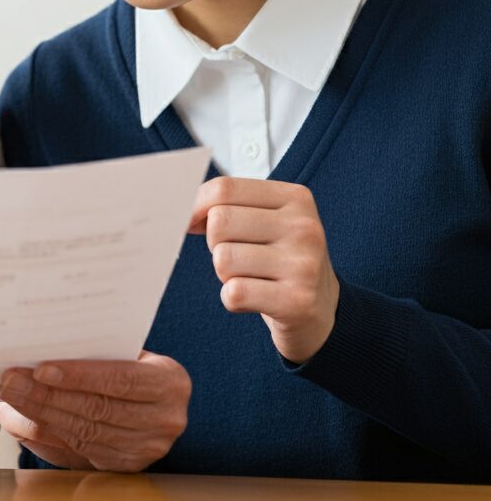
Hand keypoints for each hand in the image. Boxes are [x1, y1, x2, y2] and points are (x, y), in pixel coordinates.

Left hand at [0, 352, 189, 471]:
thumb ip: (96, 351)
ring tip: (9, 398)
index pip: (120, 378)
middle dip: (47, 395)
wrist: (158, 397)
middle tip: (10, 381)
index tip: (41, 368)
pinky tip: (21, 422)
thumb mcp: (128, 349)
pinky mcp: (127, 467)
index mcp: (170, 382)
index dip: (80, 375)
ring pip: (84, 434)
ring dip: (39, 416)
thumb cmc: (135, 361)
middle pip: (97, 409)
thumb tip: (40, 353)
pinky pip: (79, 453)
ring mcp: (147, 449)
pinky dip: (46, 437)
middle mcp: (164, 420)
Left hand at [189, 176, 339, 363]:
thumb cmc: (280, 259)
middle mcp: (304, 227)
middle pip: (219, 222)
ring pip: (223, 259)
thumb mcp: (264, 220)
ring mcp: (304, 265)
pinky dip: (233, 298)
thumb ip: (226, 205)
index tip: (192, 222)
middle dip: (214, 243)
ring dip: (225, 274)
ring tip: (251, 277)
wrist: (323, 312)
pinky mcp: (297, 302)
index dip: (195, 206)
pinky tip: (255, 299)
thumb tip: (177, 206)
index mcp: (295, 198)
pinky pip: (234, 293)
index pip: (223, 188)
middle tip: (237, 256)